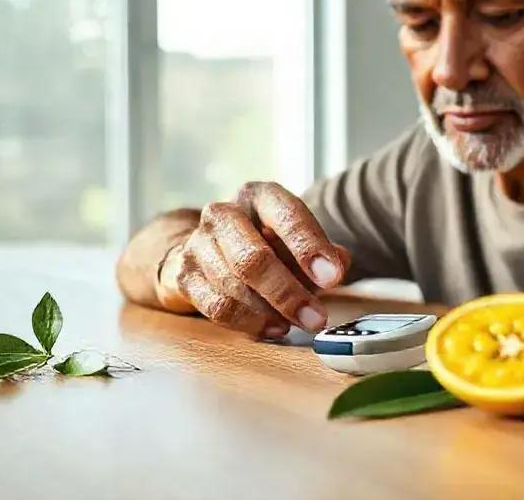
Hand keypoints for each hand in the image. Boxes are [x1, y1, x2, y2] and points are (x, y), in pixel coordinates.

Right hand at [157, 182, 350, 337]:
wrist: (204, 251)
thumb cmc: (263, 243)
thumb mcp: (296, 240)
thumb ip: (323, 252)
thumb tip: (340, 264)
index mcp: (258, 196)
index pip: (286, 214)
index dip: (310, 247)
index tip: (332, 277)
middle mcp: (224, 213)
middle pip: (253, 257)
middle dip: (288, 293)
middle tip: (316, 318)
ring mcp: (198, 244)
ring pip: (234, 286)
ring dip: (270, 312)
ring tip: (296, 324)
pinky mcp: (184, 275)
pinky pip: (218, 307)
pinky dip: (249, 323)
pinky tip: (272, 328)